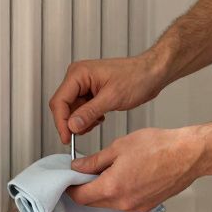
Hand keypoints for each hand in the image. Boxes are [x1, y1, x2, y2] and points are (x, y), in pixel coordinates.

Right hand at [48, 52, 169, 143]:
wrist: (152, 73)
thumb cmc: (137, 77)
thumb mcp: (112, 98)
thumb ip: (89, 113)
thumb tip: (72, 126)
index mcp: (79, 73)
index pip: (59, 101)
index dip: (61, 122)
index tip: (67, 138)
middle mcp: (78, 77)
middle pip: (63, 106)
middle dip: (72, 122)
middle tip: (84, 132)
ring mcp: (84, 84)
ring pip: (72, 110)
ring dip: (82, 121)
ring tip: (98, 121)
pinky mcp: (91, 91)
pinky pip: (82, 109)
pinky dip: (88, 118)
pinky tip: (101, 117)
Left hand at [67, 127, 211, 211]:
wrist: (189, 154)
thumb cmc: (159, 147)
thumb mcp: (119, 147)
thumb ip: (95, 160)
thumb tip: (78, 167)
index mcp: (113, 188)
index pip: (80, 197)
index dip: (71, 188)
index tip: (69, 180)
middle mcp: (124, 203)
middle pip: (93, 203)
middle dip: (86, 189)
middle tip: (85, 172)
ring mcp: (136, 207)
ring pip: (109, 204)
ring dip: (103, 191)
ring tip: (108, 170)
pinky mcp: (147, 206)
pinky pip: (124, 203)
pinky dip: (118, 193)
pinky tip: (124, 176)